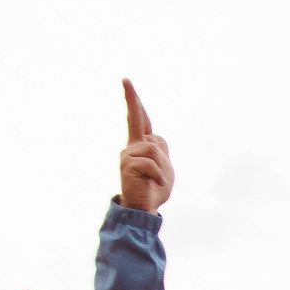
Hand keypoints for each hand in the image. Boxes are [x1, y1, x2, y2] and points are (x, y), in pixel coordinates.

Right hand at [119, 80, 173, 211]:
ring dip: (162, 166)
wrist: (144, 209)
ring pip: (154, 148)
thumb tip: (153, 139)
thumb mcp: (164, 168)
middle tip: (125, 80)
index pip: (139, 120)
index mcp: (140, 145)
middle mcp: (131, 147)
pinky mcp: (127, 165)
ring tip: (156, 179)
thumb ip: (160, 152)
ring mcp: (128, 155)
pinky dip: (159, 175)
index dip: (134, 102)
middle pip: (136, 119)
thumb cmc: (155, 190)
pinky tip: (155, 183)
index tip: (126, 82)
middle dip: (131, 99)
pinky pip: (152, 164)